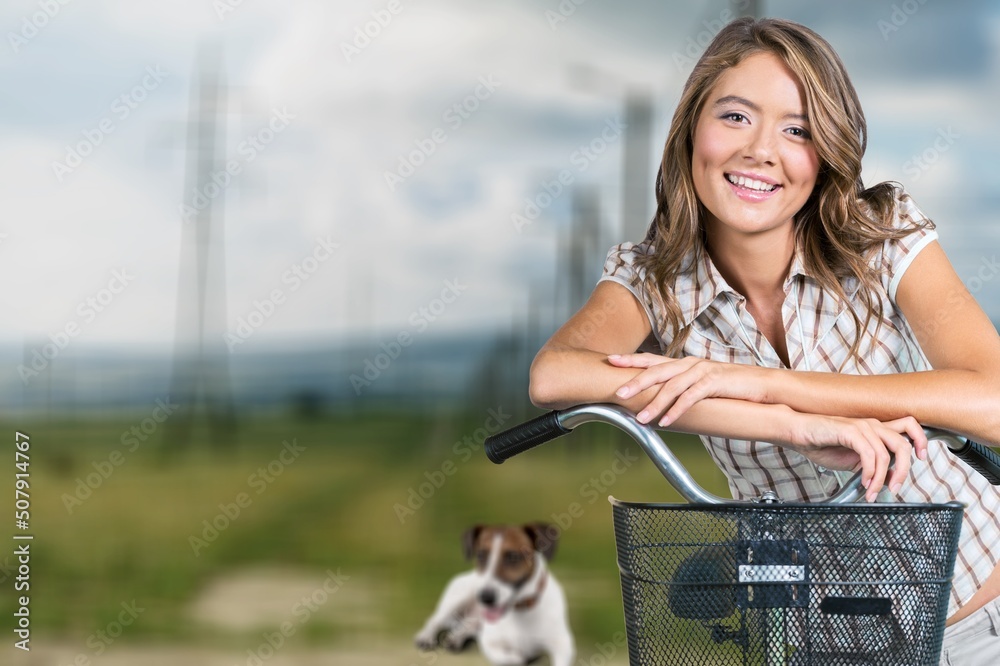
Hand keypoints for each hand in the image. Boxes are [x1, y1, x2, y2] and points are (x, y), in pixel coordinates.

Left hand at [609, 354, 766, 424]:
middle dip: (635, 382)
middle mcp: (690, 364)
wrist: (760, 384)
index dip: (631, 360)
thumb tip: (658, 401)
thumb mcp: (699, 384)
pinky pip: (691, 397)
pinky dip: (677, 410)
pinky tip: (666, 421)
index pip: (652, 359)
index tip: (610, 360)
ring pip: (672, 387)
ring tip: (640, 419)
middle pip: (657, 371)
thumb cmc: (727, 387)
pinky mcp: (715, 382)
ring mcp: (702, 371)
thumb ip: (680, 388)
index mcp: (683, 363)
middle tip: (617, 393)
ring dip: (654, 404)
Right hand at [786, 413, 926, 501]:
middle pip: (903, 443)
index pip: (909, 426)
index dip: (921, 440)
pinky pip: (869, 454)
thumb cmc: (821, 444)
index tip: (920, 458)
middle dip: (904, 470)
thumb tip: (886, 478)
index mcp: (876, 429)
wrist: (798, 433)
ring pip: (887, 452)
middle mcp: (872, 425)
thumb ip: (871, 465)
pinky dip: (870, 472)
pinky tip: (863, 480)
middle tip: (895, 487)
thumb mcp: (852, 459)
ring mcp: (861, 427)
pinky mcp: (849, 431)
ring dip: (882, 477)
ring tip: (873, 490)